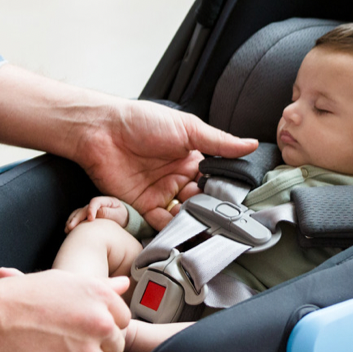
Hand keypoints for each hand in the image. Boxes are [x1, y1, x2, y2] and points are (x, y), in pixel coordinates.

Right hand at [0, 270, 131, 351]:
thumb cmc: (20, 298)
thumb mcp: (64, 281)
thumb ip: (101, 287)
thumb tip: (124, 285)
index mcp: (101, 297)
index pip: (122, 321)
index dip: (103, 328)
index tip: (85, 330)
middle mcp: (99, 324)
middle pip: (115, 347)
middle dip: (96, 348)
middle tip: (68, 345)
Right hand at [66, 196, 129, 232]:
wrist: (123, 220)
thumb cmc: (122, 217)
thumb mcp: (119, 214)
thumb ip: (108, 213)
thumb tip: (97, 213)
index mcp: (105, 201)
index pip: (95, 202)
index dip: (91, 210)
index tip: (90, 220)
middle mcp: (95, 205)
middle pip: (84, 209)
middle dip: (77, 218)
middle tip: (71, 227)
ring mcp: (90, 210)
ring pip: (78, 213)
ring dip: (72, 220)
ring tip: (67, 230)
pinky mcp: (86, 217)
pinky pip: (77, 218)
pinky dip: (72, 223)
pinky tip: (67, 231)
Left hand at [75, 100, 256, 230]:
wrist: (102, 130)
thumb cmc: (142, 120)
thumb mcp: (188, 128)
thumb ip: (219, 142)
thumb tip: (251, 144)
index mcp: (191, 158)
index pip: (215, 181)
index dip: (225, 192)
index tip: (237, 204)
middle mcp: (178, 178)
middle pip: (201, 201)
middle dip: (210, 211)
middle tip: (221, 219)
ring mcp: (160, 193)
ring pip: (183, 215)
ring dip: (193, 222)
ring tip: (204, 227)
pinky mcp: (141, 206)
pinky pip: (160, 223)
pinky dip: (171, 229)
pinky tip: (182, 231)